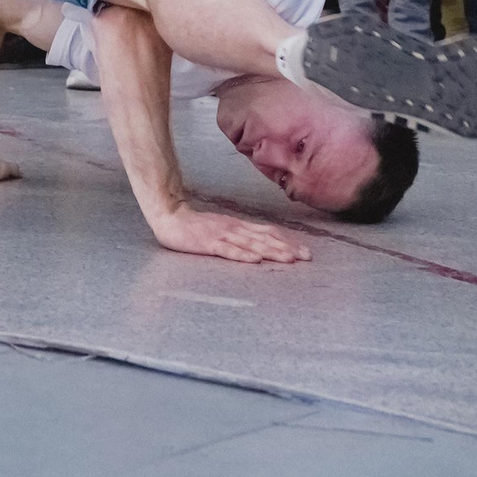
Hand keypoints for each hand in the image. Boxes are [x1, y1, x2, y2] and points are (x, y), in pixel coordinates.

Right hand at [149, 205, 310, 264]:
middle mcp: (234, 228)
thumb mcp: (224, 227)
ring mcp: (221, 235)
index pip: (268, 233)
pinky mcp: (207, 243)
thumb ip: (242, 234)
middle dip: (287, 249)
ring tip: (288, 259)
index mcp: (239, 226)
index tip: (305, 252)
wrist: (171, 216)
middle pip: (264, 239)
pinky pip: (227, 250)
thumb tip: (265, 243)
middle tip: (305, 258)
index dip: (287, 241)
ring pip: (251, 244)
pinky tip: (254, 260)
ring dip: (271, 252)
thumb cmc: (197, 226)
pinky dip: (242, 255)